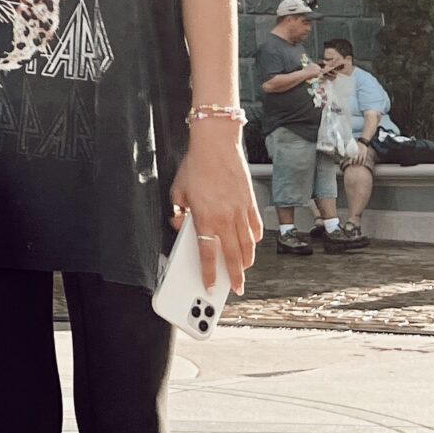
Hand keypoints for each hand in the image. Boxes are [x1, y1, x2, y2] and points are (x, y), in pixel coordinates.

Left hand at [170, 138, 261, 294]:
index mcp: (205, 218)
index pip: (207, 254)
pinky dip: (255, 239)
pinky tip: (253, 245)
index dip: (209, 274)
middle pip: (232, 256)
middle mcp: (225, 218)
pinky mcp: (251, 202)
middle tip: (235, 288)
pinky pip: (256, 227)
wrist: (217, 144)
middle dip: (234, 276)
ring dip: (246, 261)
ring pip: (247, 245)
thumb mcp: (178, 190)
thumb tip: (181, 225)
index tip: (209, 286)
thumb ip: (179, 212)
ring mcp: (241, 211)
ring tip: (244, 271)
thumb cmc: (197, 165)